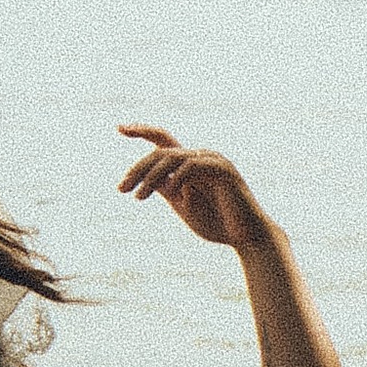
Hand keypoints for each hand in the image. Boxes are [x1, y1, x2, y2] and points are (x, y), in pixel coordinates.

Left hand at [116, 126, 276, 256]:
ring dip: (151, 177)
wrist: (247, 238)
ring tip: (138, 197)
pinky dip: (176, 179)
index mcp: (191, 163)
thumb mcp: (183, 205)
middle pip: (161, 151)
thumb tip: (145, 179)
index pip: (163, 140)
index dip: (142, 131)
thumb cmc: (217, 224)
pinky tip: (170, 194)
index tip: (119, 128)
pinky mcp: (223, 170)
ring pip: (172, 157)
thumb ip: (166, 189)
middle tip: (121, 189)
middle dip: (138, 169)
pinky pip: (191, 167)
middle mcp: (202, 156)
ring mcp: (214, 160)